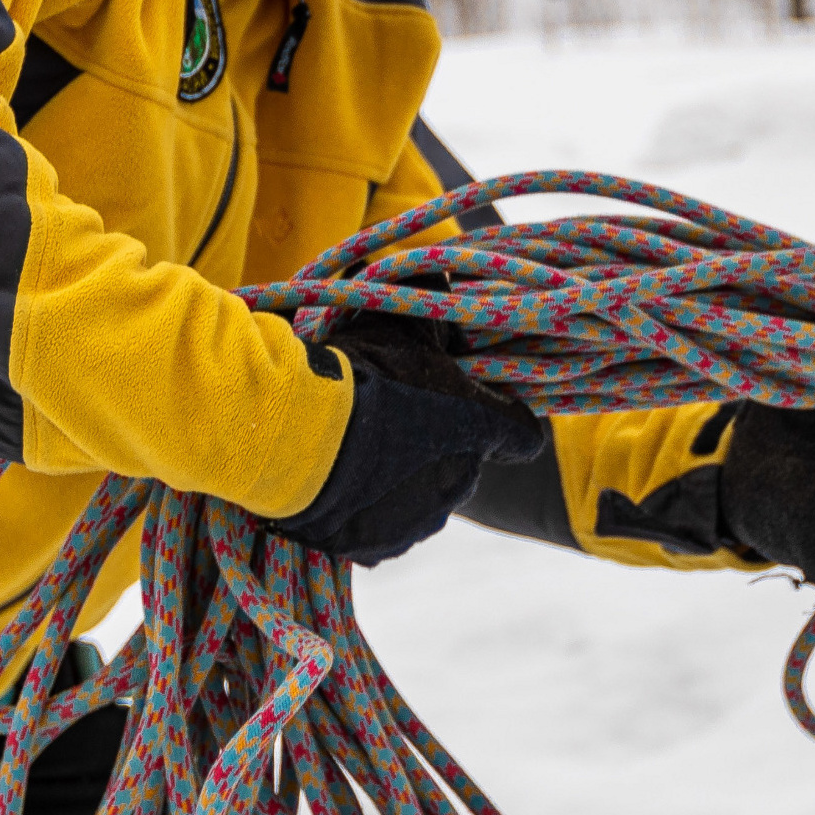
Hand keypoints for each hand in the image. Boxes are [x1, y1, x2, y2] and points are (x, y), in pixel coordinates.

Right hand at [267, 312, 544, 564]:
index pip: (521, 433)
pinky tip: (334, 483)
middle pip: (462, 464)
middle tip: (390, 419)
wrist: (294, 436)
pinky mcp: (376, 549)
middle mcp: (462, 483)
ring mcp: (419, 520)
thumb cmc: (356, 372)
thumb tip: (440, 266)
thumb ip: (425, 296)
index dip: (503, 419)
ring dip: (399, 480)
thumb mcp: (395, 320)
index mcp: (482, 431)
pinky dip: (363, 510)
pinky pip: (380, 528)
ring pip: (420, 499)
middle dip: (436, 445)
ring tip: (352, 451)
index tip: (479, 408)